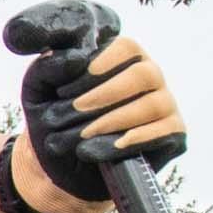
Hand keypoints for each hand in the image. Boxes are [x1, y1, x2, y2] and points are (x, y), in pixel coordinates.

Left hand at [15, 28, 183, 203]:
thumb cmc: (54, 118)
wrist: (60, 165)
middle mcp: (150, 76)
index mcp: (123, 57)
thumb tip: (76, 58)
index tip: (66, 89)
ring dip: (114, 120)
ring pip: (153, 104)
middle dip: (105, 95)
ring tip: (83, 136)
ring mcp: (165, 104)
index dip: (99, 66)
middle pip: (144, 74)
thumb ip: (48, 67)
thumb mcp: (39, 91)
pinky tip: (111, 148)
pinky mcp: (173, 134)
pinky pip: (166, 131)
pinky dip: (136, 139)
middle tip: (75, 112)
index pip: (126, 47)